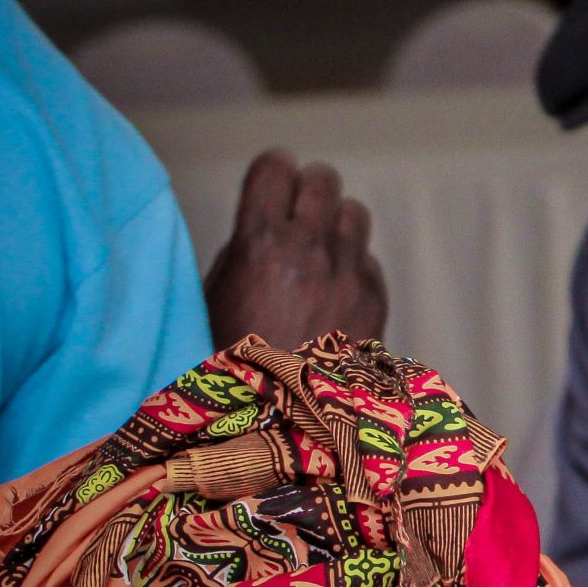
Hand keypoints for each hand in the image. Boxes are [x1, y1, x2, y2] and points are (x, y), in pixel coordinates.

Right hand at [203, 150, 387, 346]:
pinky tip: (329, 293)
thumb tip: (266, 221)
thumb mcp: (213, 297)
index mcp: (260, 242)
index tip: (273, 177)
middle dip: (307, 190)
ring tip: (316, 248)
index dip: (272, 171)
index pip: (275, 167)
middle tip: (297, 208)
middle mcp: (310, 249)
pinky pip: (366, 259)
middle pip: (322, 181)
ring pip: (353, 213)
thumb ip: (242, 249)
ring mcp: (348, 272)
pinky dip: (350, 267)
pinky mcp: (374, 296)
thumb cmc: (231, 361)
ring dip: (335, 223)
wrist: (280, 419)